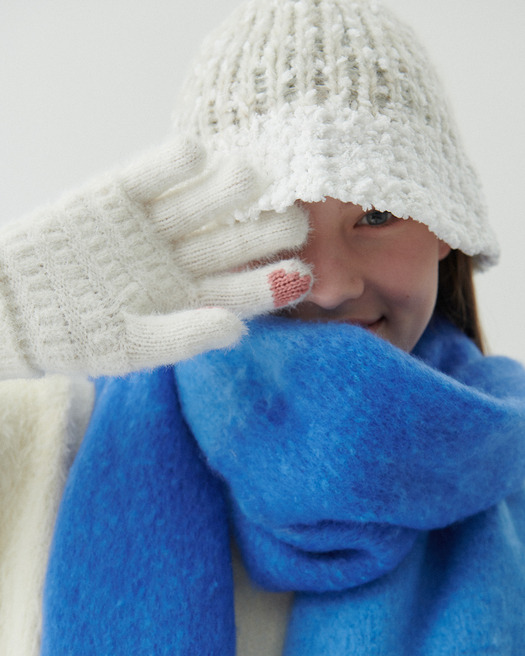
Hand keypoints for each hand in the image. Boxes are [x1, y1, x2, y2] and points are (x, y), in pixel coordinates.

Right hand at [0, 137, 311, 376]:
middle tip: (294, 220)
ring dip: (227, 188)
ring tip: (254, 174)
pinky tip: (198, 152)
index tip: (301, 274)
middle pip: (231, 240)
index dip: (270, 283)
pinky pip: (152, 174)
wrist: (12, 306)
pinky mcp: (118, 195)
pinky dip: (172, 162)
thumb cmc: (73, 335)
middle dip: (262, 231)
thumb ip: (184, 337)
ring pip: (200, 203)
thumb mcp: (129, 345)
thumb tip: (240, 330)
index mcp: (190, 297)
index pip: (240, 288)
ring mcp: (152, 225)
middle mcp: (180, 258)